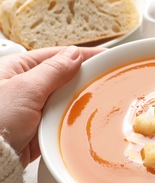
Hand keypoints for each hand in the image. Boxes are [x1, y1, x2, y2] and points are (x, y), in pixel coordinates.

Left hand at [0, 46, 103, 166]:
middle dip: (84, 78)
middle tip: (107, 78)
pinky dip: (74, 118)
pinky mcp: (40, 127)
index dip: (82, 55)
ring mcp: (34, 108)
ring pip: (66, 98)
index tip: (105, 56)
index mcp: (18, 68)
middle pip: (64, 77)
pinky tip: (86, 117)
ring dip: (80, 99)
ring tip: (101, 97)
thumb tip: (75, 55)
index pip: (57, 56)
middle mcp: (26, 87)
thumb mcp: (26, 89)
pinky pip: (64, 118)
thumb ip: (53, 71)